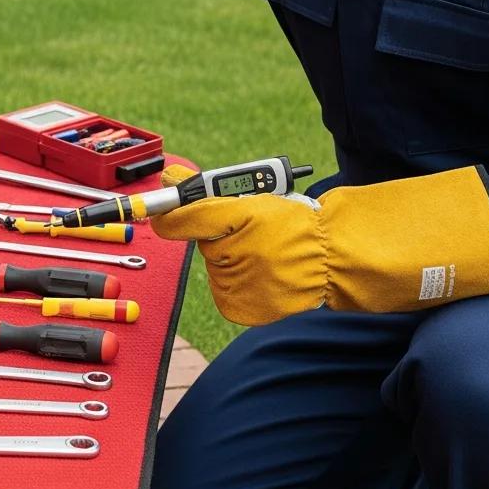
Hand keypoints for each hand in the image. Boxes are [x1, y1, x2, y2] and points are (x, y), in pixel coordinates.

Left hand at [151, 165, 488, 325]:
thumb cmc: (296, 225)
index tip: (152, 209)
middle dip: (220, 234)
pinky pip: (226, 292)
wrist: (336, 262)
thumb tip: (169, 178)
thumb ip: (205, 191)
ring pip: (216, 266)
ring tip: (266, 254)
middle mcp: (230, 255)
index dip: (170, 210)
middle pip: (203, 241)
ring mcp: (235, 286)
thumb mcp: (252, 199)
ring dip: (232, 260)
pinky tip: (263, 276)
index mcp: (232, 219)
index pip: (183, 217)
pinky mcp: (240, 310)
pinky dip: (238, 284)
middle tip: (252, 229)